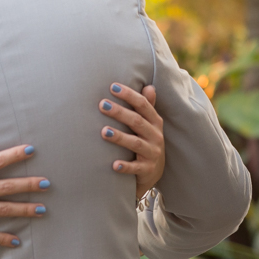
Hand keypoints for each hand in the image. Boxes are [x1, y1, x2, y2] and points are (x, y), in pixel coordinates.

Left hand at [99, 83, 164, 200]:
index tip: (112, 87)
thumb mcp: (150, 124)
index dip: (129, 95)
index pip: (143, 105)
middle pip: (137, 121)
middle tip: (102, 104)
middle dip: (120, 112)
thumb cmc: (147, 142)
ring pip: (135, 143)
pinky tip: (114, 164)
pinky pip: (135, 168)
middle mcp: (156, 136)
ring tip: (103, 131)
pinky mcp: (147, 170)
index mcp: (155, 122)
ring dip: (119, 137)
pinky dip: (125, 166)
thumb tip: (149, 86)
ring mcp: (152, 153)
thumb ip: (148, 106)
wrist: (154, 173)